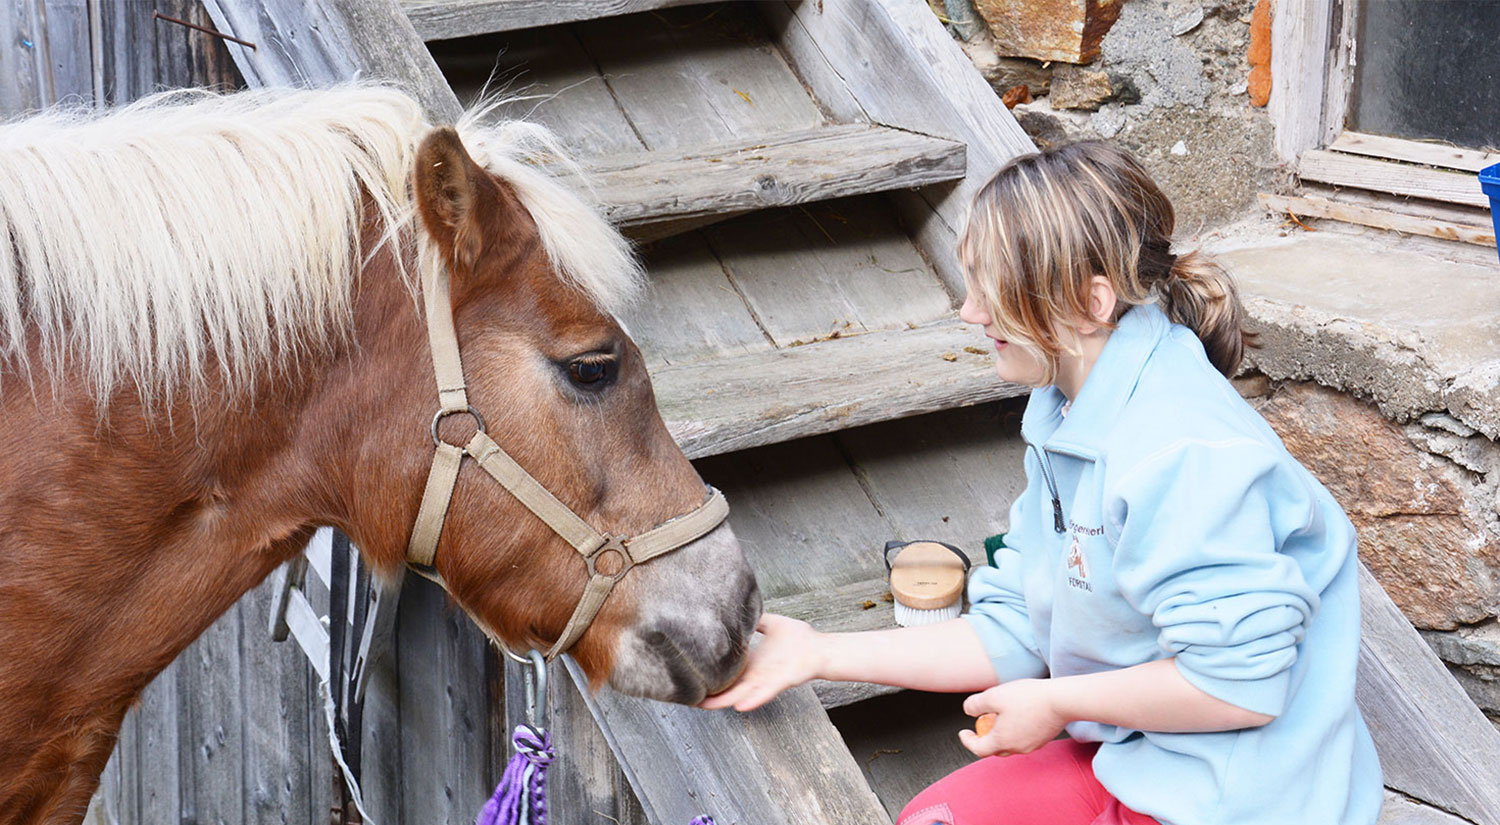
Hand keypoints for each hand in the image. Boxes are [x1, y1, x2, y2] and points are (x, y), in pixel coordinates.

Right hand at [698, 613, 824, 711]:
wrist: (821, 648)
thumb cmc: (800, 638)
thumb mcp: (773, 623)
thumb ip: (756, 619)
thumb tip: (740, 607)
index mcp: (752, 662)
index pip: (727, 672)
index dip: (710, 677)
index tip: (691, 678)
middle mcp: (756, 675)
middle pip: (728, 688)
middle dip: (709, 695)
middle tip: (688, 698)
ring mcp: (767, 681)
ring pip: (741, 695)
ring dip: (723, 701)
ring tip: (704, 705)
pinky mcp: (780, 683)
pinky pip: (765, 693)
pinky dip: (754, 699)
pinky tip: (740, 706)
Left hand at [958, 679, 1067, 756]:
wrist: (1061, 701)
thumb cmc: (1028, 698)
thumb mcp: (994, 696)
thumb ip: (975, 705)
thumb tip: (968, 710)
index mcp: (1002, 741)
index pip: (978, 749)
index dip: (967, 741)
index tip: (963, 732)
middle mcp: (1017, 748)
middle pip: (994, 749)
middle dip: (985, 738)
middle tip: (982, 723)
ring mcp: (1032, 746)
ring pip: (1010, 745)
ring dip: (1001, 734)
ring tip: (1001, 716)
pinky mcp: (1043, 739)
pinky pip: (1023, 739)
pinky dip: (1016, 731)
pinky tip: (1019, 714)